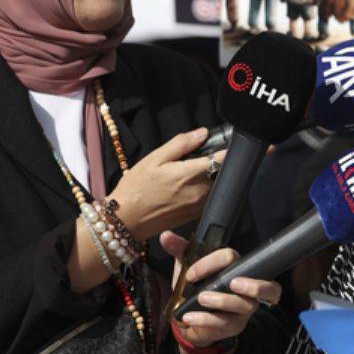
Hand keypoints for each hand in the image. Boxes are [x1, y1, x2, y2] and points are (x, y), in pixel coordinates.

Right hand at [107, 128, 221, 240]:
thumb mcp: (155, 158)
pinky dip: (205, 191)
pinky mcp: (196, 216)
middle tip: (201, 159)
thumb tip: (203, 133)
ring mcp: (199, 205)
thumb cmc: (137, 187)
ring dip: (211, 178)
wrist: (126, 220)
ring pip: (217, 186)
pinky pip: (209, 199)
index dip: (228, 150)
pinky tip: (187, 188)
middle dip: (216, 163)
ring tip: (192, 174)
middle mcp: (200, 191)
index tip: (226, 145)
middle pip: (222, 172)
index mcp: (191, 174)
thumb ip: (181, 143)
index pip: (223, 159)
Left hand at [161, 231, 281, 353]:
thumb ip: (179, 251)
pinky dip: (207, 320)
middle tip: (232, 283)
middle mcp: (246, 287)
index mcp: (234, 268)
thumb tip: (166, 235)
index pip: (232, 258)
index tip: (191, 274)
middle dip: (254, 285)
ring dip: (223, 301)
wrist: (190, 319)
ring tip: (201, 300)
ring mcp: (243, 308)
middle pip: (267, 286)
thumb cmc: (194, 288)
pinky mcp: (235, 326)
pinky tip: (190, 318)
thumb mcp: (186, 268)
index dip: (212, 263)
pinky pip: (226, 324)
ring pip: (244, 305)